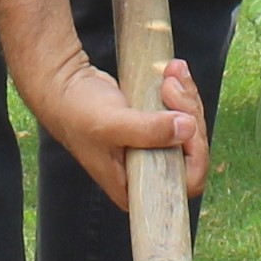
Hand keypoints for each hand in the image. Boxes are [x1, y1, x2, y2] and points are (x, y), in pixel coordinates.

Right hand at [34, 53, 213, 211]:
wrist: (65, 87)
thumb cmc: (80, 112)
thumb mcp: (112, 124)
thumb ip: (148, 131)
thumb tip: (188, 128)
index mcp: (137, 188)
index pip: (187, 181)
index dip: (195, 151)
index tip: (187, 119)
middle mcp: (149, 173)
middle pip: (193, 148)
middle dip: (189, 111)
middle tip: (170, 84)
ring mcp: (154, 148)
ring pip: (191, 126)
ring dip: (186, 96)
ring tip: (171, 72)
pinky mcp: (156, 127)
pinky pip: (182, 112)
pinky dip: (182, 91)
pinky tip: (172, 71)